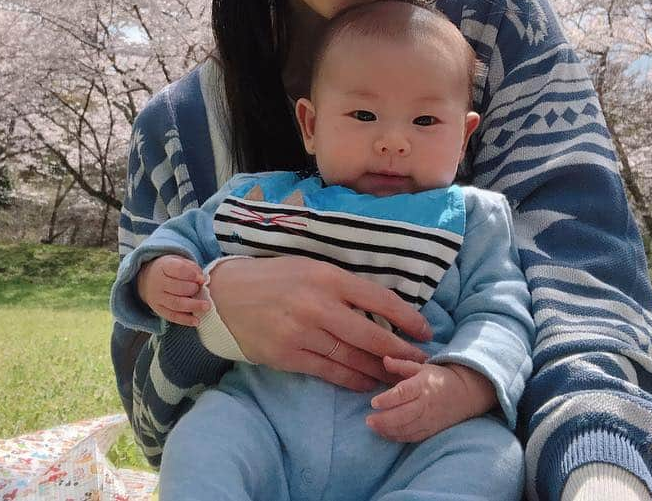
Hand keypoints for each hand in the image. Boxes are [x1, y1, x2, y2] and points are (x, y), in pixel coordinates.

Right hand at [136, 255, 209, 326]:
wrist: (149, 280)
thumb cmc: (170, 270)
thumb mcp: (179, 262)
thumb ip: (193, 269)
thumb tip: (203, 280)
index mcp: (163, 267)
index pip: (178, 270)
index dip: (192, 275)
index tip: (203, 279)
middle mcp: (158, 282)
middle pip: (177, 288)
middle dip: (193, 290)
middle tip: (202, 290)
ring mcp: (157, 297)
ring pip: (176, 304)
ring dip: (193, 306)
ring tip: (206, 306)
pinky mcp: (158, 309)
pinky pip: (172, 316)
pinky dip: (185, 320)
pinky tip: (196, 321)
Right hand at [208, 257, 432, 391]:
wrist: (226, 296)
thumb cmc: (274, 278)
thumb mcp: (310, 267)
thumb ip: (343, 285)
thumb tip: (381, 305)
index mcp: (327, 277)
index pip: (379, 300)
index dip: (407, 318)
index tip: (425, 331)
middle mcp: (318, 305)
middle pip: (371, 335)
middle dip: (400, 352)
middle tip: (419, 362)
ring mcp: (303, 333)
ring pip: (353, 358)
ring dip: (379, 370)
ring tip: (398, 376)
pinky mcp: (289, 355)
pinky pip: (329, 372)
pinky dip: (352, 380)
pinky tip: (366, 383)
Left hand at [367, 359, 495, 441]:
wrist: (465, 393)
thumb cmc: (438, 378)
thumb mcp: (421, 366)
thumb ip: (401, 365)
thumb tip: (384, 359)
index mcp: (423, 385)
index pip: (403, 393)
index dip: (388, 399)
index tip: (373, 402)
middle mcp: (426, 404)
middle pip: (404, 415)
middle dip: (385, 420)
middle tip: (368, 420)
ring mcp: (429, 419)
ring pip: (407, 428)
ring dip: (389, 430)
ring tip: (373, 427)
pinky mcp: (431, 430)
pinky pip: (413, 437)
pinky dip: (398, 437)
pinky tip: (385, 434)